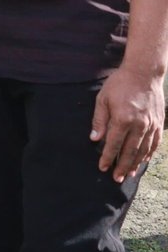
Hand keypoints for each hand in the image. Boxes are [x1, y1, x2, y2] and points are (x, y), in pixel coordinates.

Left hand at [91, 66, 164, 182]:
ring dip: (136, 163)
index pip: (113, 143)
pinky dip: (148, 154)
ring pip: (143, 150)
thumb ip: (99, 119)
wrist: (144, 73)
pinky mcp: (158, 123)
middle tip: (116, 178)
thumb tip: (94, 138)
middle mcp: (139, 124)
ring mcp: (151, 125)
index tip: (102, 167)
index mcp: (123, 119)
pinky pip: (154, 143)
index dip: (107, 157)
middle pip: (130, 151)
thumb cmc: (120, 84)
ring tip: (128, 174)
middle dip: (122, 166)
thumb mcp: (103, 98)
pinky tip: (143, 160)